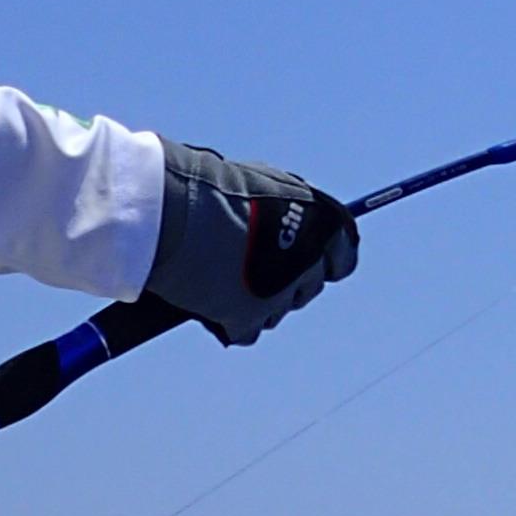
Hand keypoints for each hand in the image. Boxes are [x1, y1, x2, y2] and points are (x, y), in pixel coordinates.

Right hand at [146, 138, 359, 346]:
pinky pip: (246, 331)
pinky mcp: (247, 319)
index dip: (324, 261)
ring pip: (276, 311)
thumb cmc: (211, 187)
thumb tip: (295, 226)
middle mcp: (310, 262)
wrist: (171, 209)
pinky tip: (209, 299)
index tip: (305, 264)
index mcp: (324, 225)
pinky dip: (229, 320)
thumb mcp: (264, 185)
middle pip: (308, 288)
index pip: (343, 257)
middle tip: (252, 269)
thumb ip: (289, 209)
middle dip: (286, 281)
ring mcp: (280, 294)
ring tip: (222, 278)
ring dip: (255, 301)